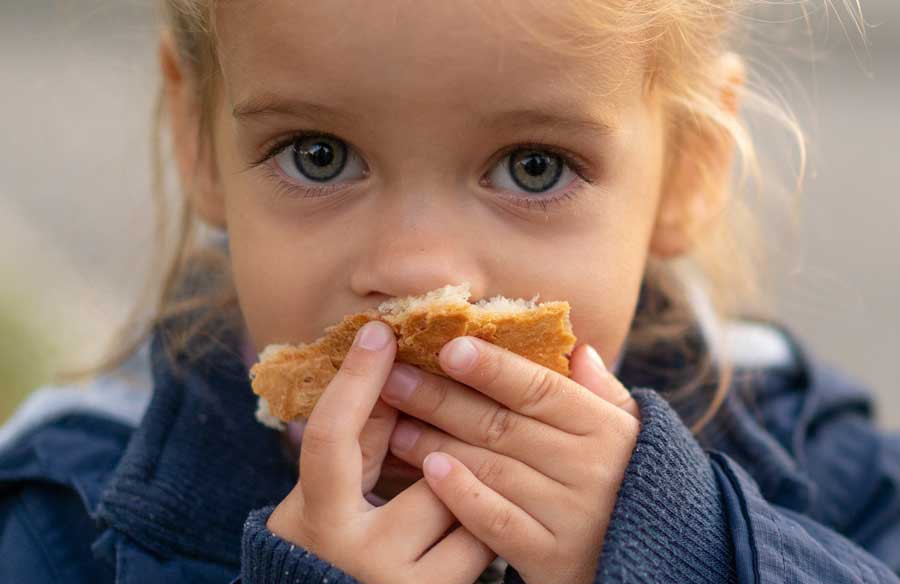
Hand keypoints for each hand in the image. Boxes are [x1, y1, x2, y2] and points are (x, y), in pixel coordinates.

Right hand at [267, 321, 495, 583]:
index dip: (356, 380)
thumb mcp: (331, 495)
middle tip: (449, 441)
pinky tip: (484, 517)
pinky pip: (484, 544)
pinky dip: (485, 525)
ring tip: (469, 487)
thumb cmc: (335, 546)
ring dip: (472, 487)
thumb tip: (393, 366)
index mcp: (315, 517)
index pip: (330, 437)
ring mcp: (404, 583)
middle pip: (425, 468)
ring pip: (465, 505)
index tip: (380, 331)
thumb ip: (359, 441)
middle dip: (443, 447)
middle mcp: (357, 554)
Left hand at [380, 336, 640, 583]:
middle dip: (442, 398)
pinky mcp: (552, 558)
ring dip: (437, 442)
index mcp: (606, 427)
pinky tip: (430, 470)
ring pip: (492, 468)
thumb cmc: (632, 484)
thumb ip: (603, 393)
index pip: (540, 388)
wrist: (661, 562)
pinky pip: (498, 523)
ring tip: (396, 422)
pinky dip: (463, 495)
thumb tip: (578, 349)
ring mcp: (571, 514)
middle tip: (393, 376)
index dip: (492, 366)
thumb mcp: (632, 434)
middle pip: (503, 424)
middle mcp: (590, 467)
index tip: (447, 346)